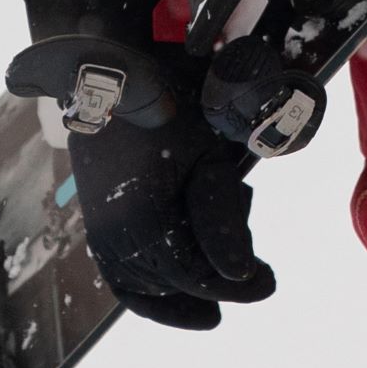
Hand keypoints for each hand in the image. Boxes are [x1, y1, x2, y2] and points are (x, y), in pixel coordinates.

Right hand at [60, 46, 276, 330]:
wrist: (118, 71)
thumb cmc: (174, 104)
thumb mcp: (209, 156)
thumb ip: (220, 217)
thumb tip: (240, 272)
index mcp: (143, 219)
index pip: (196, 274)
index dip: (236, 283)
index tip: (269, 282)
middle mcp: (114, 233)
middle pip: (176, 281)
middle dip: (218, 278)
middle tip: (260, 272)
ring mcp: (100, 230)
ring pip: (147, 285)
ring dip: (186, 288)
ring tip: (223, 279)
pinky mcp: (97, 223)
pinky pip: (121, 276)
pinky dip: (151, 292)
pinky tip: (180, 296)